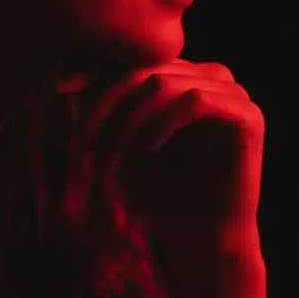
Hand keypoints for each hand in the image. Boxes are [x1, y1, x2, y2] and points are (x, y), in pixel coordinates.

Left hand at [53, 57, 264, 255]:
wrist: (198, 240)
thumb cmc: (155, 191)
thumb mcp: (116, 141)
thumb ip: (97, 107)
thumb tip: (55, 76)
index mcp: (181, 73)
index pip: (131, 56)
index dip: (90, 71)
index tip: (51, 91)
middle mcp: (207, 73)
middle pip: (143, 67)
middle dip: (103, 103)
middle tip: (78, 139)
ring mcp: (231, 90)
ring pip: (163, 82)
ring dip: (126, 120)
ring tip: (107, 157)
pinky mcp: (247, 114)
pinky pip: (195, 101)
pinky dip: (162, 123)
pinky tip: (146, 149)